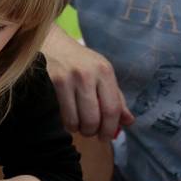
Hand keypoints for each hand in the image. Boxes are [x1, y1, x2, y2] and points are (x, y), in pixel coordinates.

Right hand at [44, 26, 133, 140]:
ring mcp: (69, 79)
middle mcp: (88, 74)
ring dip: (80, 130)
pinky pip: (64, 116)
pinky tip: (70, 120)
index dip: (111, 128)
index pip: (113, 108)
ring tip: (80, 126)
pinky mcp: (54, 84)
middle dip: (94, 132)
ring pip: (78, 120)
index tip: (106, 137)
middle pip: (95, 118)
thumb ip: (116, 97)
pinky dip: (68, 125)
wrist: (51, 43)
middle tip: (92, 133)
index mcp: (105, 71)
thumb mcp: (101, 73)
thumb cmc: (80, 62)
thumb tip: (129, 121)